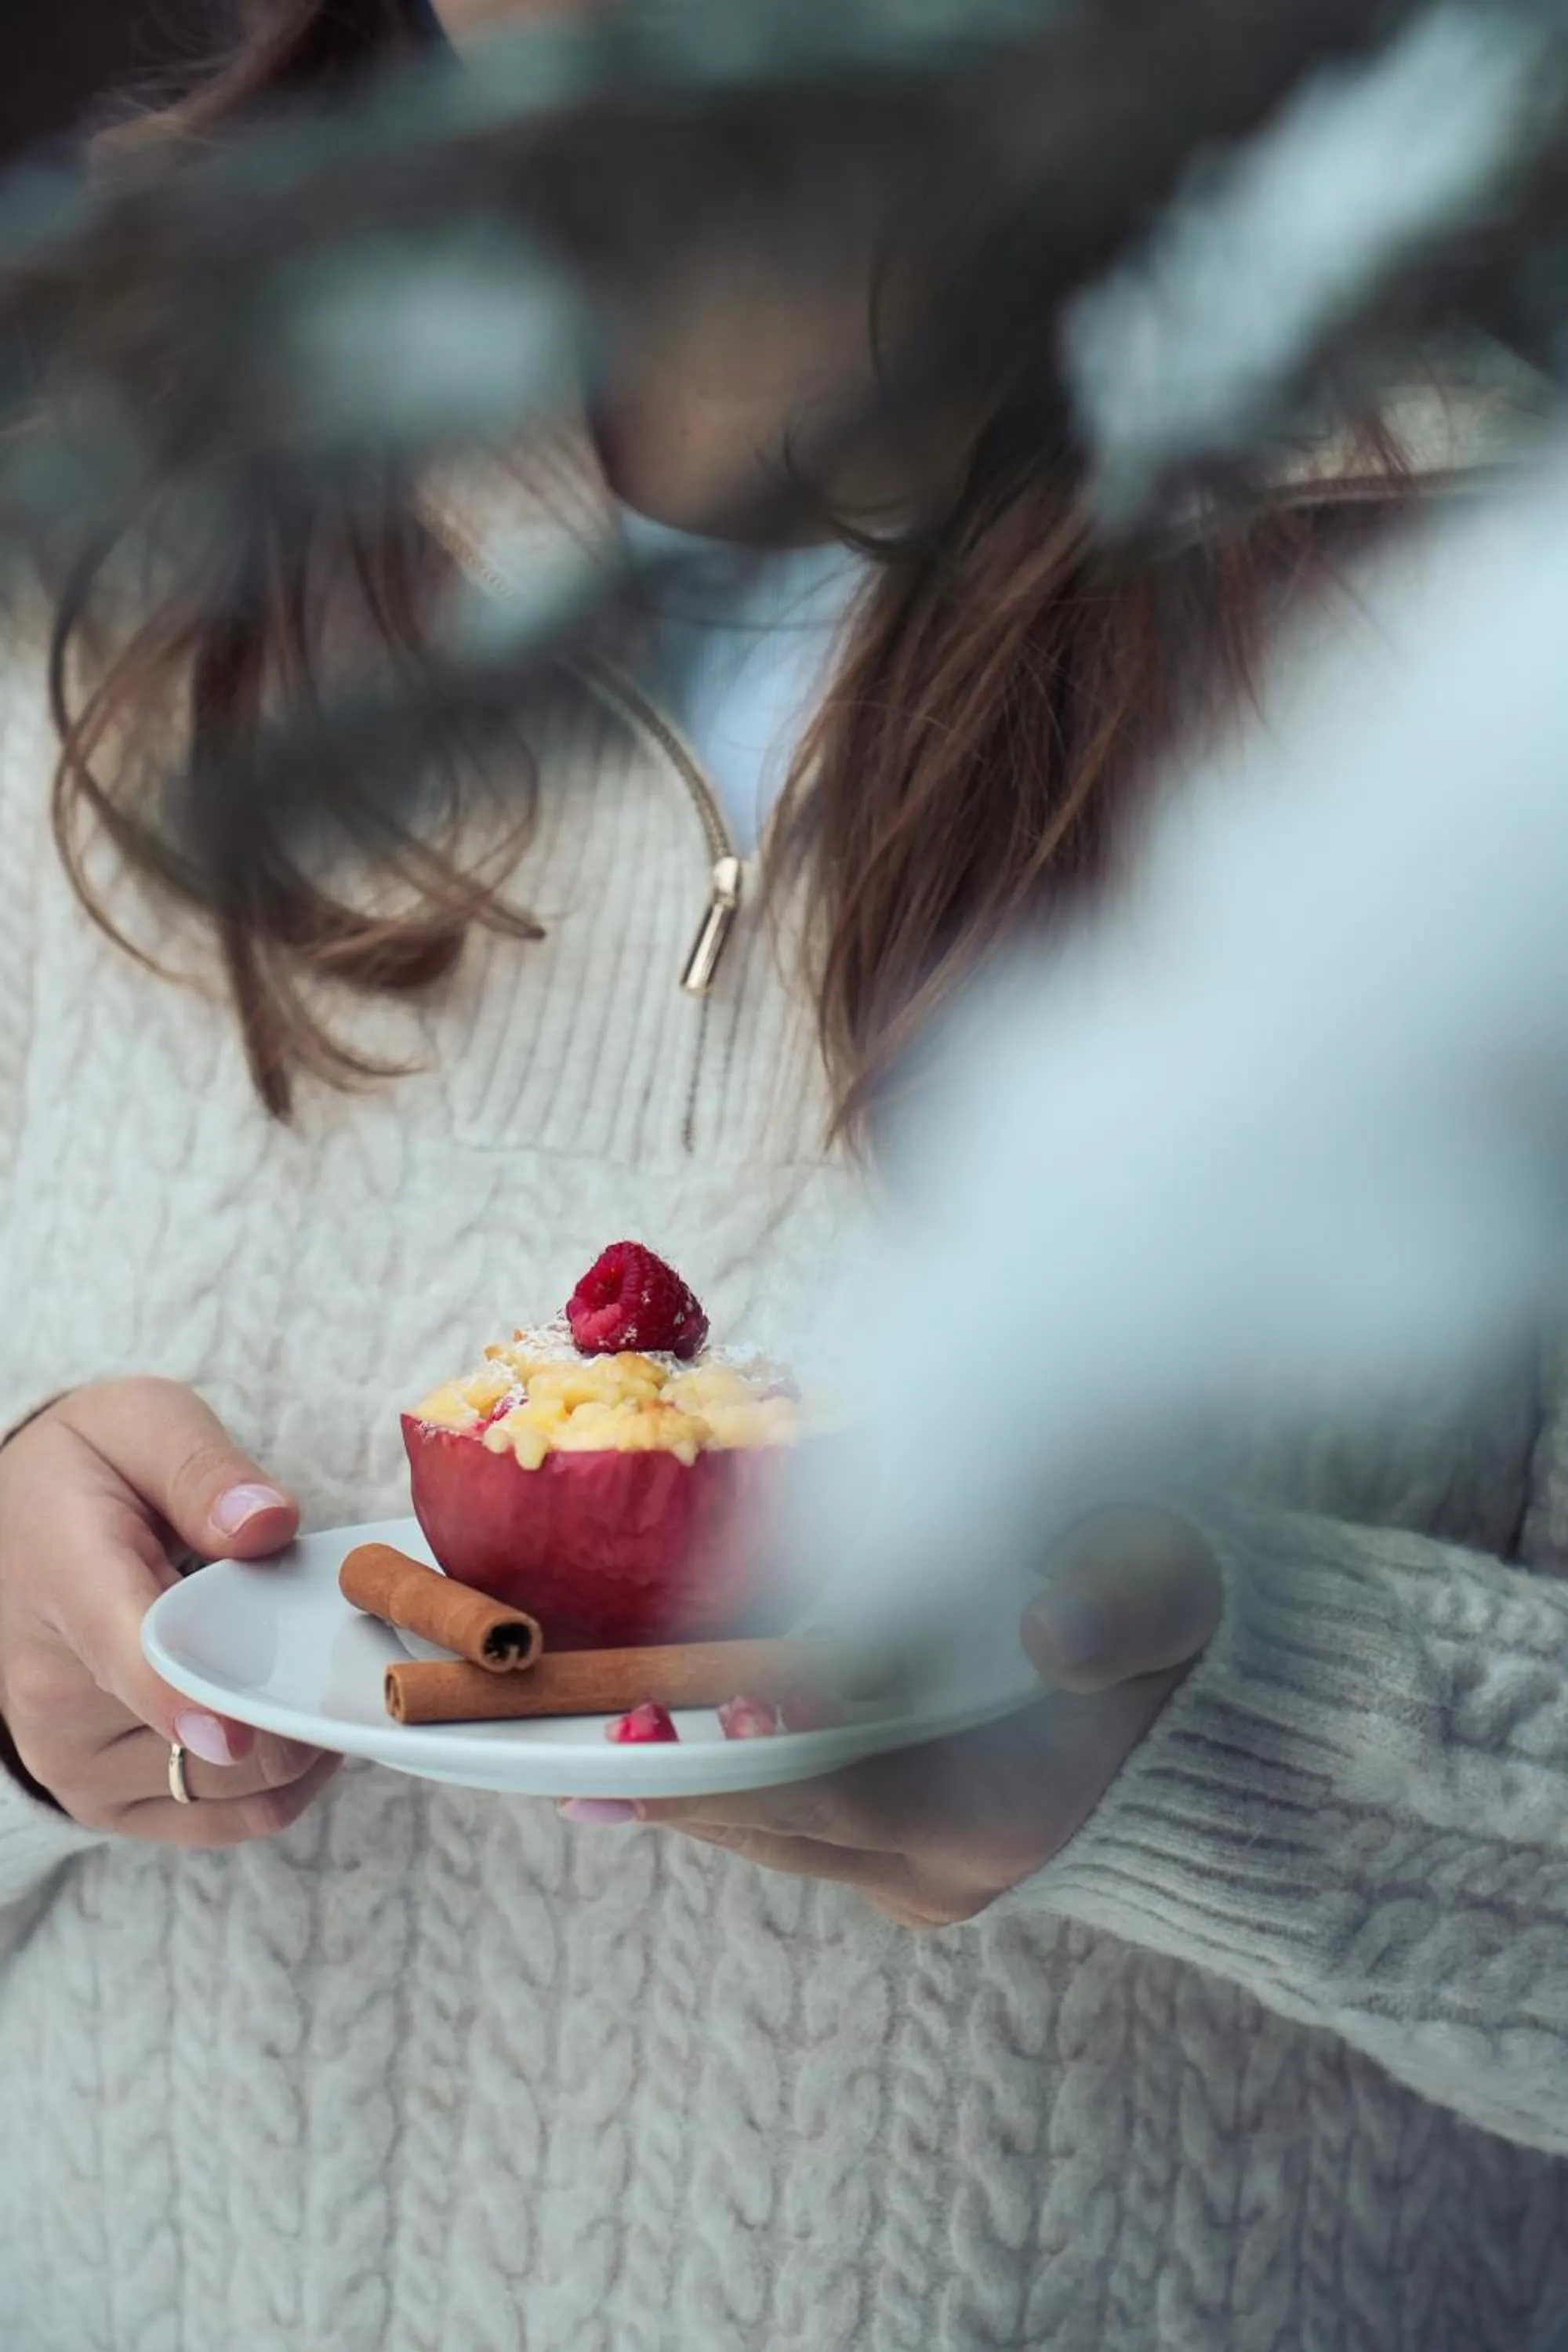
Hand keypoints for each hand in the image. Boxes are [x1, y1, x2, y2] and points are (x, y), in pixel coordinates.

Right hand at [0, 1379, 337, 1844]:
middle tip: (350, 1645)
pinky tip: (299, 1723)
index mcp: (67, 1581)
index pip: (129, 1657)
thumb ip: (202, 1470)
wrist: (15, 1529)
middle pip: (207, 1736)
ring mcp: (75, 1758)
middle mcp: (55, 1691)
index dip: (193, 1701)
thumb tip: (264, 1524)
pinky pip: (223, 1819)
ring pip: (230, 1788)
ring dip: (299, 1744)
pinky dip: (281, 1784)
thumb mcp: (142, 1423)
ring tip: (319, 1673)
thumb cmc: (92, 1471)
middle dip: (296, 1700)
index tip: (243, 1726)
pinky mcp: (101, 1800)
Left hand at [603, 1509, 1221, 1926]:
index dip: (743, 1764)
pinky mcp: (920, 1869)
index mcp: (1009, 1806)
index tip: (653, 1732)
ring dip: (690, 1793)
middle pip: (784, 1827)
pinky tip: (666, 1755)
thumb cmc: (1178, 1614)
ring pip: (782, 1838)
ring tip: (580, 1760)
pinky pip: (803, 1836)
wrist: (1229, 1719)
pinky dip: (737, 1792)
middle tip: (568, 1748)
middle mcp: (957, 1869)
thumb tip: (1053, 1634)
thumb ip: (1114, 1606)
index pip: (841, 1792)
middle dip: (677, 1782)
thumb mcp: (1165, 1585)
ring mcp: (935, 1882)